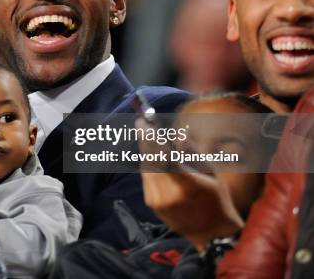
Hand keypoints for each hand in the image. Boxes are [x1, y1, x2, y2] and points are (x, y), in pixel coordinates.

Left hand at [136, 117, 243, 250]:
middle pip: (149, 160)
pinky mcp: (152, 205)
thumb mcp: (211, 172)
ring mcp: (158, 201)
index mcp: (187, 185)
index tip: (145, 124)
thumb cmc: (216, 199)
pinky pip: (146, 178)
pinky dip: (148, 165)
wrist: (211, 233)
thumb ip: (192, 153)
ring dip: (145, 151)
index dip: (151, 138)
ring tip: (147, 135)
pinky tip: (154, 157)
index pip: (163, 157)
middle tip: (141, 123)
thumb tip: (178, 134)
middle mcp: (168, 194)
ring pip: (145, 168)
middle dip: (144, 140)